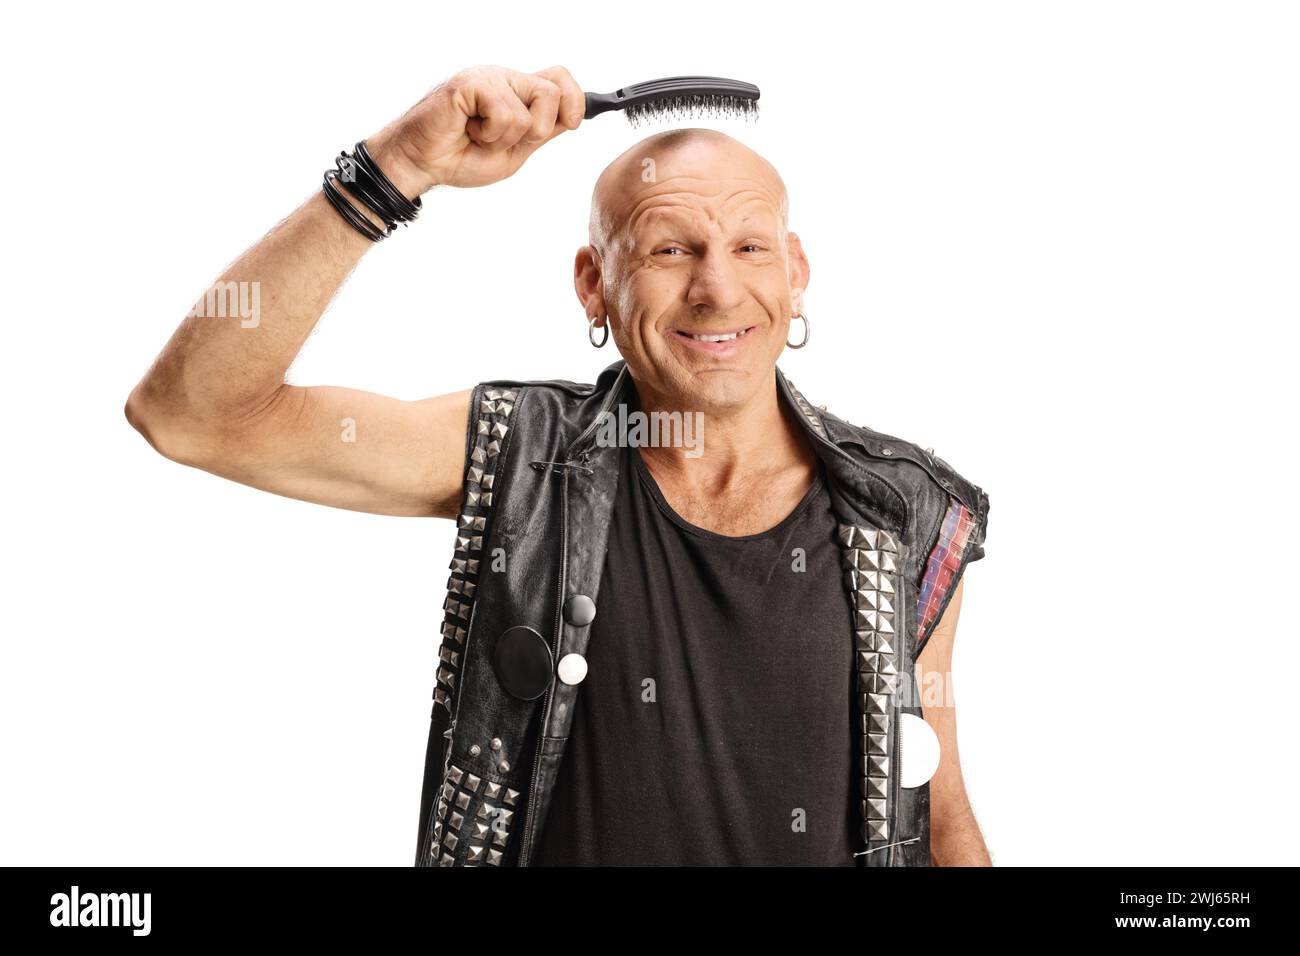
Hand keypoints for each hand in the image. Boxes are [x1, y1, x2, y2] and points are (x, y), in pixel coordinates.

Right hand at [365, 65, 584, 194]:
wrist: (423, 164)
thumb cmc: (462, 157)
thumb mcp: (515, 151)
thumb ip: (541, 132)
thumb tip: (572, 118)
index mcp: (516, 91)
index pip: (559, 79)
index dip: (575, 100)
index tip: (572, 123)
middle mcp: (504, 78)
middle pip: (552, 91)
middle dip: (538, 129)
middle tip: (508, 141)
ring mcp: (487, 77)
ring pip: (528, 110)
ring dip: (506, 138)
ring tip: (480, 136)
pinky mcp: (470, 83)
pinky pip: (504, 113)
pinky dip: (489, 134)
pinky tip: (468, 130)